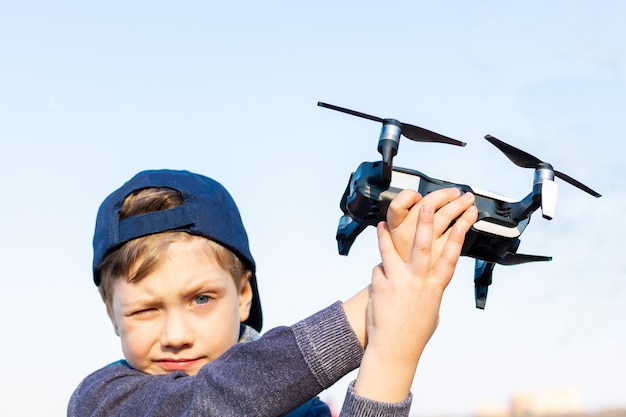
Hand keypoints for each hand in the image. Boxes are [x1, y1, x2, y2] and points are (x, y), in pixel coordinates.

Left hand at [353, 189, 476, 401]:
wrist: (394, 348)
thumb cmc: (416, 330)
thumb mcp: (431, 307)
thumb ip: (430, 286)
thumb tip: (429, 275)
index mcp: (435, 287)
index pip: (449, 257)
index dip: (457, 237)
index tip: (463, 220)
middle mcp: (417, 282)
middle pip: (422, 246)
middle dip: (424, 224)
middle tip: (426, 206)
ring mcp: (397, 282)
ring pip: (391, 251)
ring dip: (387, 236)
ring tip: (384, 223)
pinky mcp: (380, 286)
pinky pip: (378, 269)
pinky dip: (380, 269)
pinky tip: (380, 273)